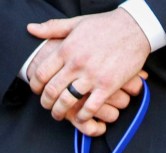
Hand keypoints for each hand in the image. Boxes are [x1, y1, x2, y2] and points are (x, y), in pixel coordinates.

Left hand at [27, 10, 149, 131]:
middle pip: (51, 91)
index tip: (37, 91)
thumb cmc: (105, 25)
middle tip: (47, 106)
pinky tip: (80, 117)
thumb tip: (30, 29)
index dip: (35, 87)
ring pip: (67, 102)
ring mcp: (92, 76)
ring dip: (60, 112)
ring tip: (59, 114)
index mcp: (67, 49)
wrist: (135, 27)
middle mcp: (77, 63)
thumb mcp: (76, 23)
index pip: (41, 74)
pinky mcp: (107, 86)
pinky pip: (89, 108)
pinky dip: (82, 116)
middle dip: (45, 103)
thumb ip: (52, 28)